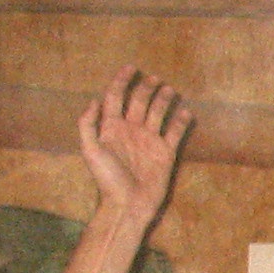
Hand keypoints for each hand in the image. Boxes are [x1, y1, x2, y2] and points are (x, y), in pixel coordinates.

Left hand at [79, 67, 189, 223]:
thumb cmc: (107, 180)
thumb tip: (94, 100)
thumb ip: (88, 125)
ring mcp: (149, 141)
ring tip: (169, 89)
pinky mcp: (165, 153)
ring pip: (158, 113)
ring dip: (163, 99)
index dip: (121, 81)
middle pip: (139, 102)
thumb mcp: (90, 151)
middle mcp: (131, 131)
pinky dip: (181, 121)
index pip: (116, 97)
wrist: (128, 205)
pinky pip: (174, 133)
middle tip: (154, 78)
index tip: (130, 67)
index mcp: (112, 128)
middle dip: (145, 87)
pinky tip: (186, 112)